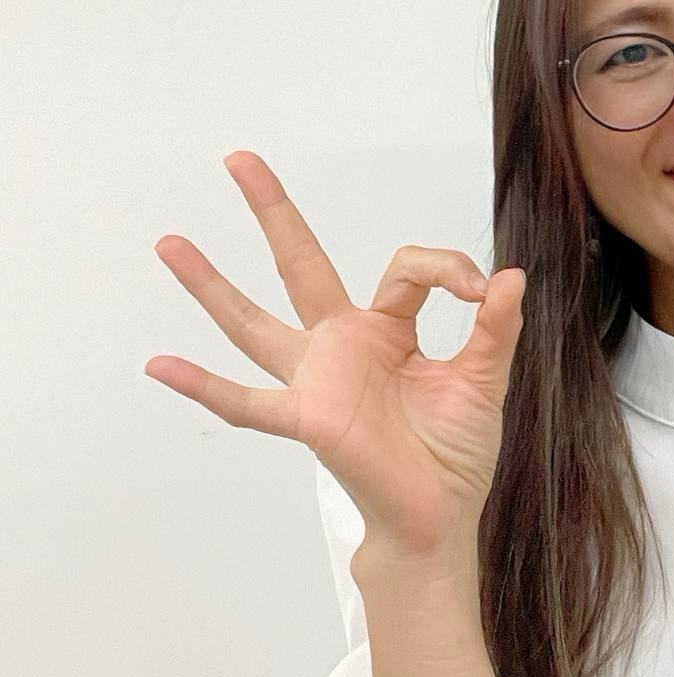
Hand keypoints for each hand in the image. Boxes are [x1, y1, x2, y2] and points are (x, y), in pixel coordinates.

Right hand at [146, 151, 526, 557]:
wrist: (440, 517)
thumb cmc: (453, 451)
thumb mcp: (484, 381)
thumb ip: (494, 329)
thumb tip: (510, 276)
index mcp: (388, 329)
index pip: (405, 270)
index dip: (445, 268)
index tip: (480, 289)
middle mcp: (343, 345)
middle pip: (301, 265)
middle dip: (273, 213)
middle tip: (239, 159)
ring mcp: (317, 380)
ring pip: (255, 324)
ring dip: (212, 286)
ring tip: (170, 243)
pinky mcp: (308, 419)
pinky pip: (247, 403)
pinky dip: (204, 385)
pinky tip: (160, 364)